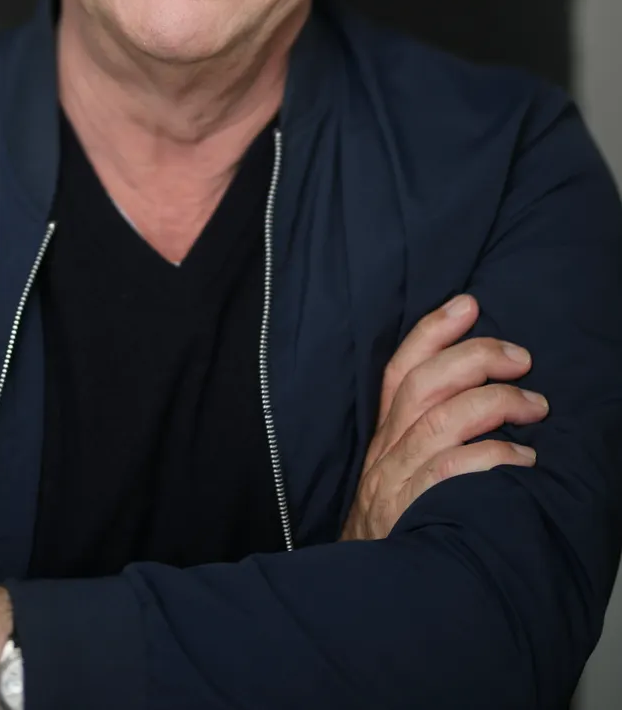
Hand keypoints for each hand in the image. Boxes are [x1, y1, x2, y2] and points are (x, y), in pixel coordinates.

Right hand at [339, 293, 548, 541]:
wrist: (365, 598)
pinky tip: (523, 460)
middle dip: (475, 358)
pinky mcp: (415, 513)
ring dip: (496, 405)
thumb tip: (474, 393)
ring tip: (536, 407)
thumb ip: (421, 436)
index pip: (400, 369)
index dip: (433, 331)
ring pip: (442, 422)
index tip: (468, 303)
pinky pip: (454, 473)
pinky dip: (492, 458)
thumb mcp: (396, 475)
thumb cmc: (394, 531)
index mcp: (383, 437)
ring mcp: (398, 483)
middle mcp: (386, 453)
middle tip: (520, 357)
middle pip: (424, 385)